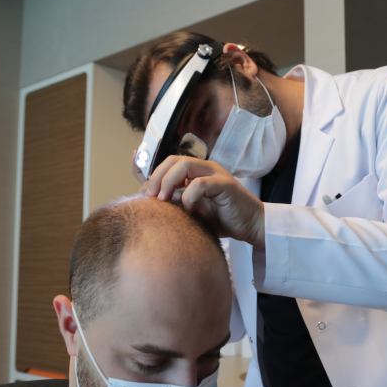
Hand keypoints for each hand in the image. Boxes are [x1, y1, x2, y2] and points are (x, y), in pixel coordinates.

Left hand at [144, 156, 264, 247]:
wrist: (251, 226)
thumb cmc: (222, 219)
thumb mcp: (192, 210)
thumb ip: (175, 202)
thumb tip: (149, 202)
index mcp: (196, 172)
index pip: (168, 161)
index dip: (151, 165)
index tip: (135, 167)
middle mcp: (205, 168)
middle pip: (173, 160)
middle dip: (157, 177)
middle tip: (150, 197)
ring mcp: (215, 174)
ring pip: (184, 165)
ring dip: (168, 182)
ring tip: (163, 200)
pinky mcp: (225, 184)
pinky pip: (200, 184)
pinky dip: (189, 196)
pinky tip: (190, 209)